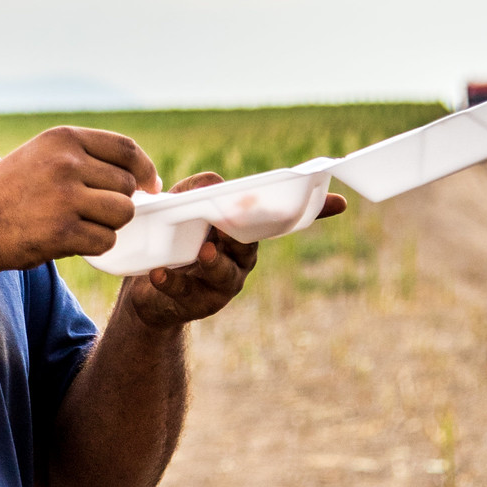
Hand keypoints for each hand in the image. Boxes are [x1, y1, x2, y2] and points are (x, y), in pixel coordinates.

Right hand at [0, 126, 159, 275]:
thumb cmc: (11, 192)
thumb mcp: (43, 156)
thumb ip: (84, 157)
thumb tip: (139, 176)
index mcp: (64, 139)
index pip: (125, 149)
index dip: (145, 170)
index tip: (150, 186)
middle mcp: (66, 163)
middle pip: (126, 186)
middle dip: (119, 203)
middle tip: (96, 213)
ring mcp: (64, 197)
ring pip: (122, 213)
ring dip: (109, 224)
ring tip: (82, 225)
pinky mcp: (61, 232)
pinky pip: (105, 240)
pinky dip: (95, 246)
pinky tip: (71, 241)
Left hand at [123, 172, 346, 330]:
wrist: (147, 288)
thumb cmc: (172, 238)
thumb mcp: (180, 205)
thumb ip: (198, 189)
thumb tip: (217, 182)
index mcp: (244, 231)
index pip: (280, 219)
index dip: (314, 211)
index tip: (340, 202)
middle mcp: (241, 258)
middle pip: (250, 244)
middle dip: (243, 231)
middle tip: (233, 219)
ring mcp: (223, 283)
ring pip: (226, 274)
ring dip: (215, 263)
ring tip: (204, 252)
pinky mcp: (199, 304)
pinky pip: (187, 292)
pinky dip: (173, 282)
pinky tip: (159, 274)